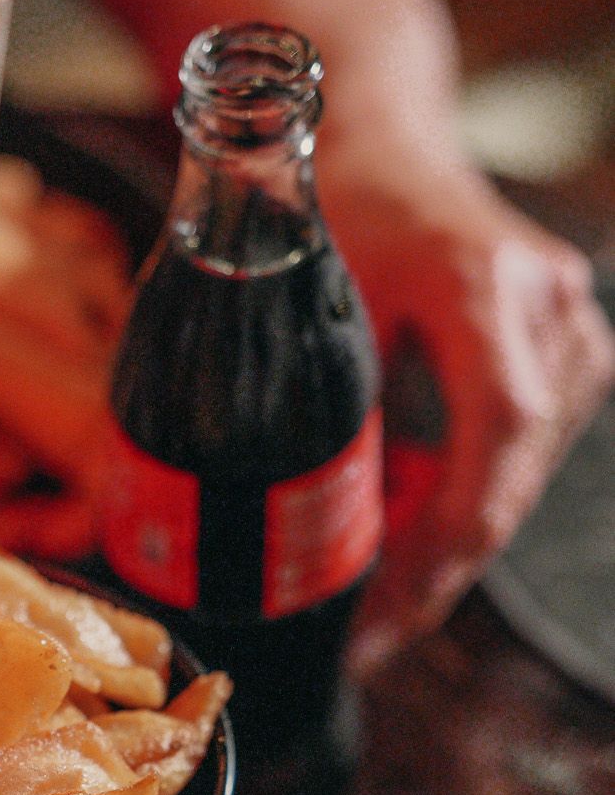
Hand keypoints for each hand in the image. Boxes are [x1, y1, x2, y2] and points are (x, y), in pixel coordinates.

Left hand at [316, 144, 613, 669]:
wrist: (388, 153)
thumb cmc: (336, 213)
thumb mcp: (301, 298)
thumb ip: (297, 403)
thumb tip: (224, 527)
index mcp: (482, 281)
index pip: (495, 431)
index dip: (446, 535)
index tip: (387, 612)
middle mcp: (546, 305)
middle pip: (507, 476)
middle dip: (433, 570)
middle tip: (362, 641)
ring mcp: (570, 331)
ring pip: (515, 483)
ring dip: (442, 547)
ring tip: (370, 599)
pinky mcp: (569, 358)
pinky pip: (517, 464)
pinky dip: (458, 506)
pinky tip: (401, 533)